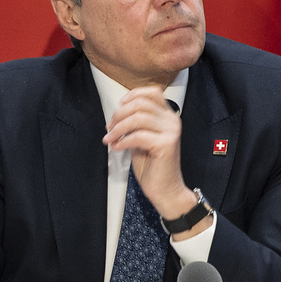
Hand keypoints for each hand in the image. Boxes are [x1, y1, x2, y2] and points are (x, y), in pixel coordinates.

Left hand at [103, 88, 198, 226]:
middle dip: (119, 114)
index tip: (119, 105)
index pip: (152, 93)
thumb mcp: (140, 139)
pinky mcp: (166, 144)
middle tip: (109, 128)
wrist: (165, 189)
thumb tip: (117, 115)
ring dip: (118, 128)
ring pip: (137, 118)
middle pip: (140, 104)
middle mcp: (172, 120)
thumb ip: (134, 124)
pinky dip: (123, 141)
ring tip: (109, 139)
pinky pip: (138, 136)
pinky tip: (116, 148)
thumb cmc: (152, 165)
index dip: (133, 95)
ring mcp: (171, 131)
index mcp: (168, 116)